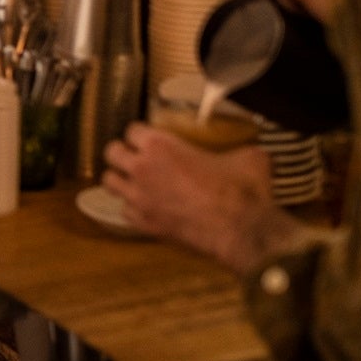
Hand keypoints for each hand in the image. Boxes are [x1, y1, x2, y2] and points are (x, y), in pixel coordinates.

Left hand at [102, 123, 303, 272]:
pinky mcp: (144, 224)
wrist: (243, 231)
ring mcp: (140, 198)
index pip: (132, 129)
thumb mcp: (248, 157)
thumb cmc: (242, 191)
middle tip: (134, 156)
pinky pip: (124, 211)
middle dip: (121, 152)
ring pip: (109, 182)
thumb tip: (251, 151)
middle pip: (111, 152)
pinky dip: (132, 208)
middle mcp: (142, 169)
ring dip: (120, 179)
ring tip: (133, 180)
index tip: (148, 137)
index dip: (140, 132)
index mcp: (160, 146)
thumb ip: (239, 149)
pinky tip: (146, 207)